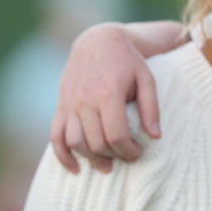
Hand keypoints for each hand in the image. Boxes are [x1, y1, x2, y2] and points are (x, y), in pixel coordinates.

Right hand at [50, 23, 158, 173]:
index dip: (128, 150)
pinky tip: (76, 169)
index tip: (138, 154)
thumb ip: (152, 108)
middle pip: (96, 142)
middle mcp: (85, 101)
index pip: (116, 134)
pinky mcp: (60, 108)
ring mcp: (70, 105)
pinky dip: (63, 157)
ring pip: (76, 143)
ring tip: (106, 164)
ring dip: (91, 159)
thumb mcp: (146, 78)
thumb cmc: (126, 61)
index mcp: (108, 93)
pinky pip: (56, 139)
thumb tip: (155, 137)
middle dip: (113, 156)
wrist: (96, 42)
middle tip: (126, 158)